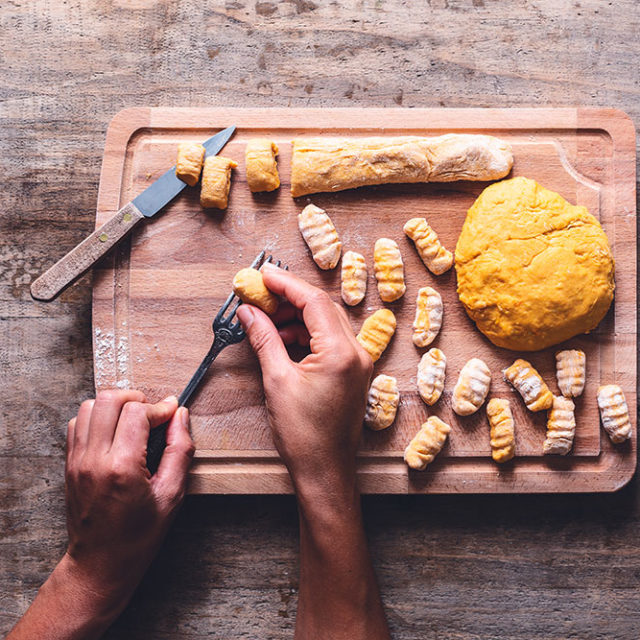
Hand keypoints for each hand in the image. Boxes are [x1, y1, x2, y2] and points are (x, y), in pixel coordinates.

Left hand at [63, 391, 193, 610]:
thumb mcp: (172, 495)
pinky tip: (115, 432)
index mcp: (121, 468)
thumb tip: (180, 415)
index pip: (137, 412)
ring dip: (115, 406)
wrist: (101, 564)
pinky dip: (98, 418)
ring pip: (90, 406)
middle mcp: (94, 459)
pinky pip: (78, 423)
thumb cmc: (138, 536)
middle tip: (152, 413)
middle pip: (109, 399)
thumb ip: (179, 451)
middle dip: (136, 399)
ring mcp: (77, 461)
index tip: (172, 413)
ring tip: (133, 421)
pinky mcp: (69, 464)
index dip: (160, 407)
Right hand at [237, 267, 389, 639]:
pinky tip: (283, 337)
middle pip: (322, 308)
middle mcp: (357, 352)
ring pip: (326, 323)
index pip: (314, 302)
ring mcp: (358, 362)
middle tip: (259, 294)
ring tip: (266, 318)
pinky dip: (306, 334)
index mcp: (341, 352)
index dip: (286, 284)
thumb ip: (264, 339)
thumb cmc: (303, 434)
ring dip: (297, 316)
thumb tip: (248, 312)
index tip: (262, 275)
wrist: (325, 471)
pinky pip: (330, 340)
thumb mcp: (277, 381)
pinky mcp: (353, 372)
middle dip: (289, 298)